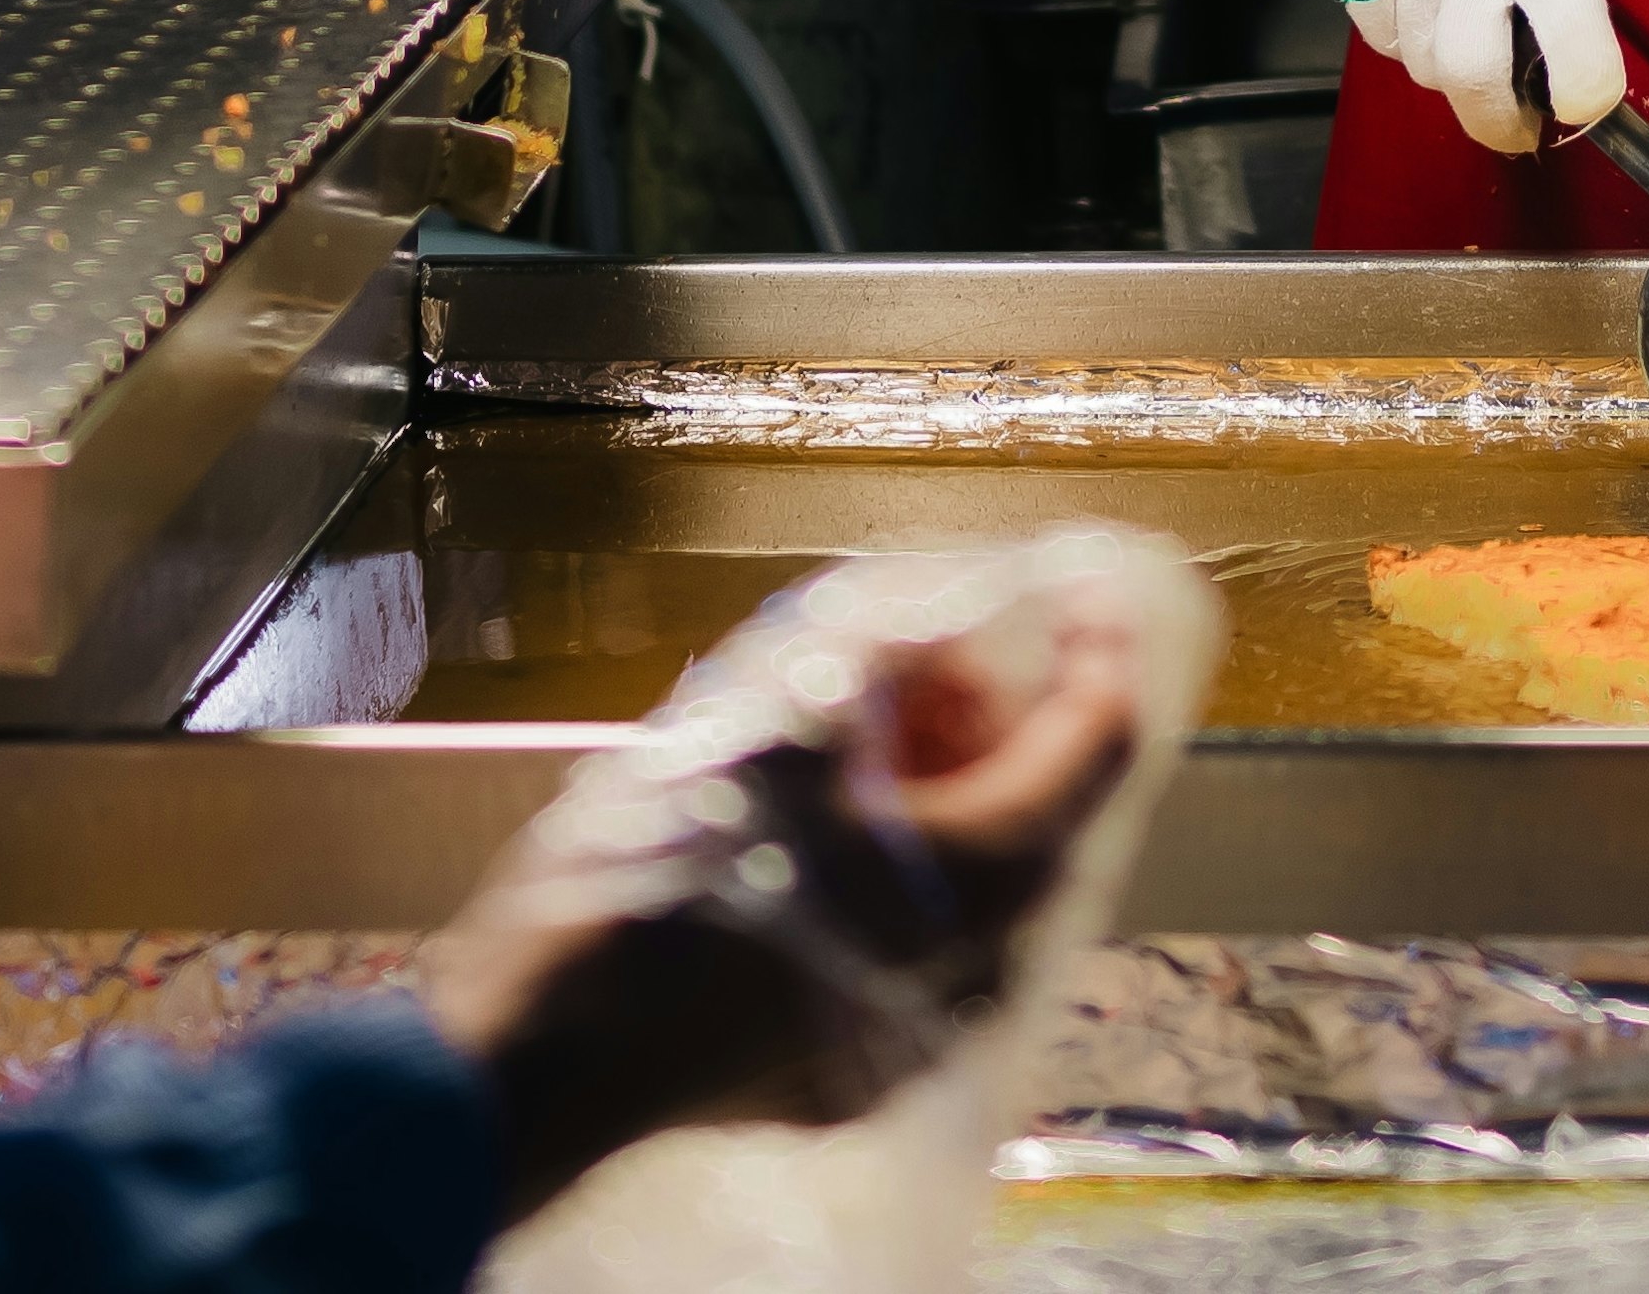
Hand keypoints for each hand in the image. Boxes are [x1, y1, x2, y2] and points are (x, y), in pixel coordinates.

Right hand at [423, 560, 1159, 1211]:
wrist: (547, 1054)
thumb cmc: (671, 876)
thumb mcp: (775, 723)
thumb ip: (881, 659)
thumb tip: (940, 628)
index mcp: (991, 872)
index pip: (1100, 740)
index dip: (1098, 647)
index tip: (1078, 587)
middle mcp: (987, 965)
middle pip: (1032, 807)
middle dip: (984, 714)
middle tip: (910, 654)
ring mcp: (924, 1027)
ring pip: (969, 874)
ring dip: (932, 784)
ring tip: (845, 723)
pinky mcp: (856, 1061)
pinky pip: (914, 935)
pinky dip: (892, 859)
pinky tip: (812, 816)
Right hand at [1321, 0, 1619, 157]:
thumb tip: (1566, 49)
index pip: (1572, 47)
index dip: (1585, 89)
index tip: (1584, 98)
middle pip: (1472, 81)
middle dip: (1499, 119)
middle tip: (1518, 120)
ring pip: (1425, 66)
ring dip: (1455, 66)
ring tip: (1472, 21)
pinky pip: (1386, 35)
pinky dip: (1412, 33)